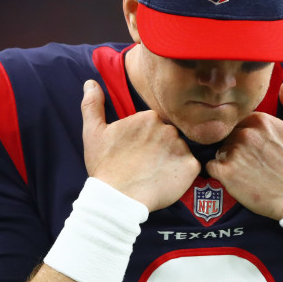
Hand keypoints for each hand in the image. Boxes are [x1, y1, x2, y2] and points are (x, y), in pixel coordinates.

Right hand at [80, 80, 199, 210]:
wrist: (116, 199)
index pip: (155, 123)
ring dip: (172, 158)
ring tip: (154, 173)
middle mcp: (168, 128)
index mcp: (149, 116)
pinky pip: (192, 165)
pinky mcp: (190, 167)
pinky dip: (183, 172)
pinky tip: (166, 179)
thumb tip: (90, 83)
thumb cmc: (104, 166)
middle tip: (144, 163)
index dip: (146, 138)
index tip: (136, 151)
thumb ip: (93, 105)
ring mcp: (181, 147)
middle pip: (169, 135)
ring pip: (180, 149)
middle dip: (160, 146)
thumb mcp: (93, 133)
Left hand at [205, 82, 282, 219]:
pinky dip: (218, 171)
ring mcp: (234, 153)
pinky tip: (231, 177)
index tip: (252, 144)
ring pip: (219, 148)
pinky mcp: (226, 173)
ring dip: (226, 157)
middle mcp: (245, 133)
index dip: (245, 131)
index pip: (240, 119)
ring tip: (242, 169)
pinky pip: (211, 166)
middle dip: (234, 143)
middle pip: (228, 133)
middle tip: (247, 159)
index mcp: (261, 120)